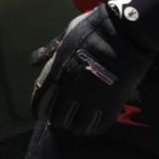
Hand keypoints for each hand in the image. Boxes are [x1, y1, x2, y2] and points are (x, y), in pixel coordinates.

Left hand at [30, 0, 158, 135]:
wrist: (126, 31)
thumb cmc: (93, 29)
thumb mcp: (66, 36)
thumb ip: (49, 52)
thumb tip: (31, 63)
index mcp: (58, 72)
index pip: (41, 100)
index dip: (38, 110)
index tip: (40, 114)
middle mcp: (72, 88)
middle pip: (58, 117)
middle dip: (56, 120)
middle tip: (60, 119)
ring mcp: (92, 98)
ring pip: (77, 125)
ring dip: (74, 127)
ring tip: (75, 125)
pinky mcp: (112, 103)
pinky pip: (98, 125)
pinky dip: (92, 129)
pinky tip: (91, 127)